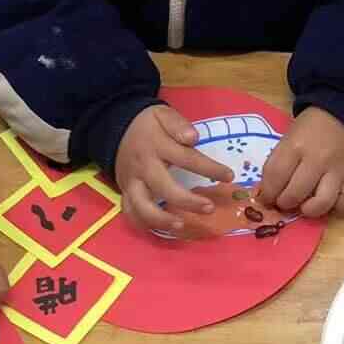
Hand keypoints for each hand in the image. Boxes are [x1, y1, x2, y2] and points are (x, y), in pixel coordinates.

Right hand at [114, 106, 233, 234]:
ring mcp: (132, 183)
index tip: (229, 176)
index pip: (186, 158)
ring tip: (182, 225)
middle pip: (164, 188)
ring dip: (162, 220)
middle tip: (209, 208)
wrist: (115, 129)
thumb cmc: (147, 125)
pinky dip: (145, 225)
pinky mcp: (125, 192)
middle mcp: (143, 167)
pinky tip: (164, 228)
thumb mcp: (162, 114)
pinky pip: (131, 213)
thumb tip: (193, 137)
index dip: (209, 169)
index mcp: (157, 146)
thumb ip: (178, 124)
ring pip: (142, 207)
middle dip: (187, 201)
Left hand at [256, 107, 343, 217]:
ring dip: (308, 210)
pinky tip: (329, 204)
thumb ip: (277, 164)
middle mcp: (316, 159)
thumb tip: (266, 194)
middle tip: (283, 202)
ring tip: (304, 206)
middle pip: (295, 193)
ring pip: (322, 202)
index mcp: (295, 146)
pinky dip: (338, 207)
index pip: (275, 176)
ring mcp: (336, 169)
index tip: (266, 199)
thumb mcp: (287, 139)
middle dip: (284, 204)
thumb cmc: (308, 129)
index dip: (267, 194)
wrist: (342, 115)